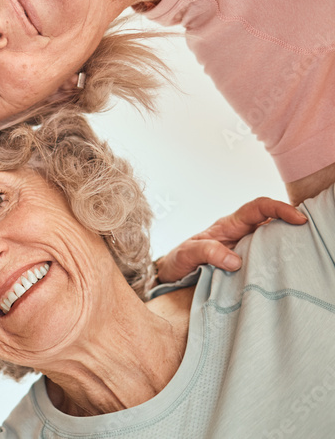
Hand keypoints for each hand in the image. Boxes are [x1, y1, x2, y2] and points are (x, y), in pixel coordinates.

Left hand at [156, 197, 305, 282]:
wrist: (171, 274)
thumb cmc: (177, 260)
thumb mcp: (186, 254)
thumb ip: (206, 252)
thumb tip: (235, 261)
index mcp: (228, 225)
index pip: (257, 208)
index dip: (278, 208)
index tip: (297, 217)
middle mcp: (240, 234)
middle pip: (272, 222)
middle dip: (292, 224)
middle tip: (310, 236)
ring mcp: (244, 248)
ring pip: (273, 240)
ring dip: (288, 244)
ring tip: (305, 254)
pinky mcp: (246, 264)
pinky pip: (266, 258)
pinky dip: (279, 262)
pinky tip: (287, 271)